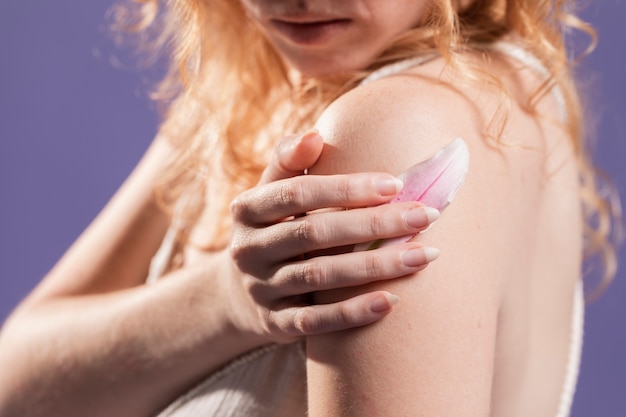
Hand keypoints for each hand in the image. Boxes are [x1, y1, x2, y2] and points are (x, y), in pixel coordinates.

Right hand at [230, 131, 439, 342]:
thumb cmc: (274, 227)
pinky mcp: (274, 323)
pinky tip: (391, 302)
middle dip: (373, 224)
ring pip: (320, 277)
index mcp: (247, 209)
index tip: (395, 184)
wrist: (242, 290)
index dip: (345, 189)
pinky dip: (352, 313)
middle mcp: (248, 250)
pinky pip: (316, 322)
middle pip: (313, 234)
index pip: (297, 193)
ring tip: (423, 256)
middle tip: (425, 216)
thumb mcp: (272, 192)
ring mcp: (260, 289)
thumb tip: (315, 136)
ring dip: (374, 267)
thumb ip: (291, 162)